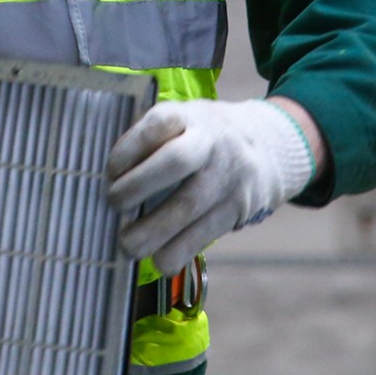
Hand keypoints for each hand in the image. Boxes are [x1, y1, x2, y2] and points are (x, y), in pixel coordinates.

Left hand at [106, 98, 316, 274]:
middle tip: (114, 204)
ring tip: (128, 244)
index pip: (159, 123)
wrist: (269, 150)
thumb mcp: (183, 121)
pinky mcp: (237, 209)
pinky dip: (176, 253)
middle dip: (137, 187)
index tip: (110, 170)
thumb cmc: (204, 138)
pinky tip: (157, 259)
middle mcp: (213, 142)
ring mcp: (228, 177)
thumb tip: (107, 177)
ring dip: (152, 232)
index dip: (129, 147)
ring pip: (189, 206)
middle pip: (176, 161)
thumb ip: (149, 139)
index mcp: (191, 116)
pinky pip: (203, 236)